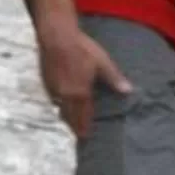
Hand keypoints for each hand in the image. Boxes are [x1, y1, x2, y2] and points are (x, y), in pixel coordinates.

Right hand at [36, 20, 132, 139]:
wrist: (56, 36)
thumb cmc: (81, 48)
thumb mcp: (102, 62)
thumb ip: (114, 79)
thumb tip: (128, 91)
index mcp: (81, 94)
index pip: (83, 118)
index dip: (84, 129)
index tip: (85, 138)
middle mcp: (66, 96)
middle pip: (70, 118)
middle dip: (74, 127)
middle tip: (78, 136)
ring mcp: (54, 90)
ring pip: (60, 109)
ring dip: (66, 117)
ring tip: (70, 123)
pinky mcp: (46, 82)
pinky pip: (53, 99)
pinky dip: (58, 104)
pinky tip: (61, 103)